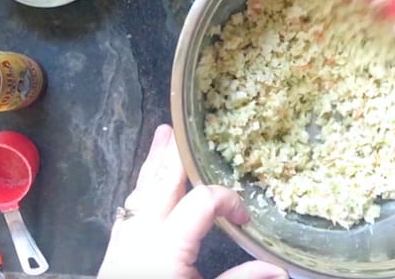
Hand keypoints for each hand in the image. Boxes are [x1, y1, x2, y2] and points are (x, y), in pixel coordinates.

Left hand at [98, 125, 287, 278]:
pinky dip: (140, 191)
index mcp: (167, 246)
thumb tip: (278, 271)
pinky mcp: (116, 252)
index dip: (227, 200)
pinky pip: (129, 210)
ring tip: (160, 139)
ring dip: (153, 165)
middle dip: (173, 157)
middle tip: (177, 128)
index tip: (244, 217)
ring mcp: (125, 241)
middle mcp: (143, 235)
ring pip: (140, 192)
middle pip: (161, 184)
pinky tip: (142, 187)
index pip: (201, 202)